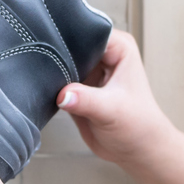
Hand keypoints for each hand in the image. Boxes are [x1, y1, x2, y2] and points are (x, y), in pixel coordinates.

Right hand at [55, 32, 179, 173]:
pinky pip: (57, 81)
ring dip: (52, 72)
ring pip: (61, 62)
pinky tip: (44, 91)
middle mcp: (103, 56)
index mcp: (119, 48)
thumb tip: (63, 94)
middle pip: (71, 44)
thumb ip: (87, 100)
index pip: (88, 31)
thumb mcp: (113, 111)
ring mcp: (90, 72)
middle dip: (58, 55)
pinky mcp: (77, 89)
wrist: (137, 152)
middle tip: (43, 66)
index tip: (54, 48)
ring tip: (44, 80)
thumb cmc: (139, 127)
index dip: (70, 38)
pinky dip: (50, 86)